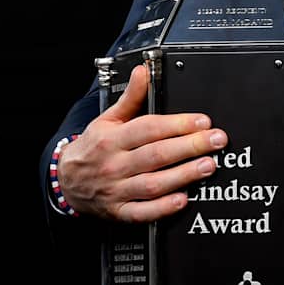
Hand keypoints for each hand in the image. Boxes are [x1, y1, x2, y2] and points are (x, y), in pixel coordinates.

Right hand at [56, 63, 225, 221]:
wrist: (67, 181)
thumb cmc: (93, 148)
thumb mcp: (107, 119)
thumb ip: (130, 98)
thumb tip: (143, 72)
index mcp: (112, 139)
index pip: (148, 129)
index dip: (177, 124)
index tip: (202, 121)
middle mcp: (115, 164)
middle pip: (156, 155)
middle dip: (190, 147)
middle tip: (216, 141)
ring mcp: (117, 189)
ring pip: (152, 183)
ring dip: (182, 175)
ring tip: (208, 166)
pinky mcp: (119, 211)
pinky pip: (142, 212)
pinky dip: (162, 208)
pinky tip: (183, 200)